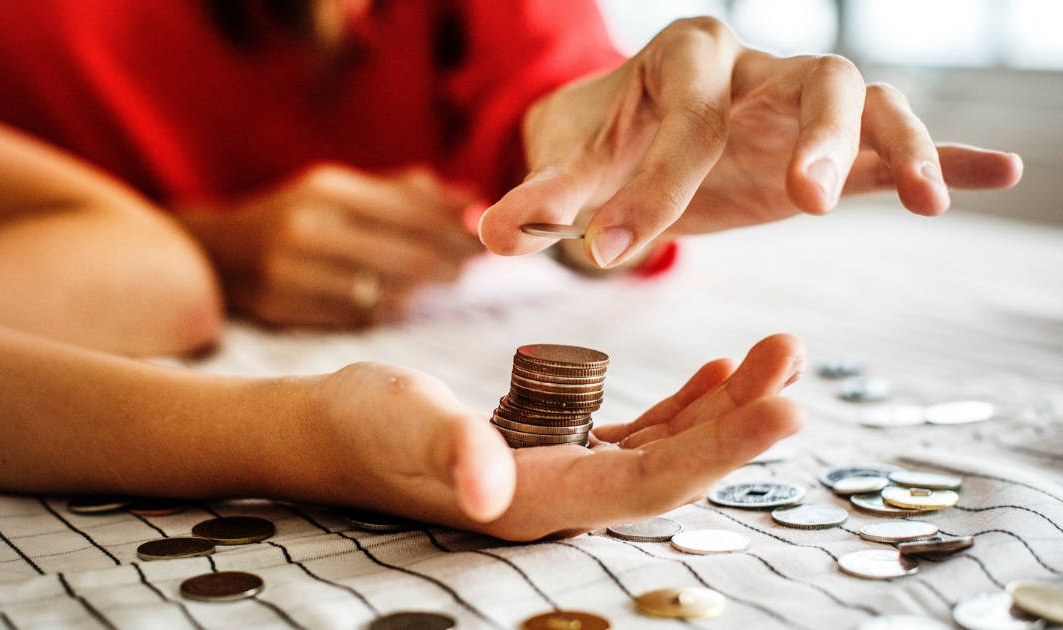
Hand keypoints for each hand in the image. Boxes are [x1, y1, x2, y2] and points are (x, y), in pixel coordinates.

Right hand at [181, 164, 482, 327]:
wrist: (218, 252)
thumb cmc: (295, 216)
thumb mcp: (340, 190)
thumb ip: (404, 193)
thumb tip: (471, 199)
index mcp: (326, 190)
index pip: (409, 212)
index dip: (454, 228)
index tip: (485, 236)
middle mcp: (308, 228)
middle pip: (403, 254)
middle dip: (448, 261)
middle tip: (476, 265)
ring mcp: (293, 272)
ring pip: (383, 290)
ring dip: (423, 289)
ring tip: (446, 280)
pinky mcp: (285, 308)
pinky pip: (356, 316)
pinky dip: (388, 308)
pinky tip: (404, 300)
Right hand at [308, 334, 804, 540]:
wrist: (329, 430)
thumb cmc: (360, 425)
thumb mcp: (402, 423)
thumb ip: (450, 451)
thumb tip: (489, 489)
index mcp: (537, 501)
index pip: (650, 484)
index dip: (723, 452)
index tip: (787, 408)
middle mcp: (562, 499)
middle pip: (676, 468)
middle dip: (742, 421)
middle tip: (795, 362)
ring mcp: (562, 476)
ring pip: (665, 448)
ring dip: (724, 407)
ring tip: (775, 356)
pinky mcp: (554, 450)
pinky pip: (636, 433)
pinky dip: (683, 404)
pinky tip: (716, 374)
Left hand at [479, 17, 1023, 268]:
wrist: (631, 132)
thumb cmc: (602, 145)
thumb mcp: (569, 169)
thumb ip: (539, 200)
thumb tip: (489, 233)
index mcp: (682, 60)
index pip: (683, 120)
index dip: (649, 187)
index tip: (611, 253)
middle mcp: (752, 66)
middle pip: (809, 77)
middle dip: (812, 136)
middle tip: (802, 203)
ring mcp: (797, 100)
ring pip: (867, 99)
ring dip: (894, 144)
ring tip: (921, 199)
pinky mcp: (828, 143)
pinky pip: (897, 139)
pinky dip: (943, 155)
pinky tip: (997, 175)